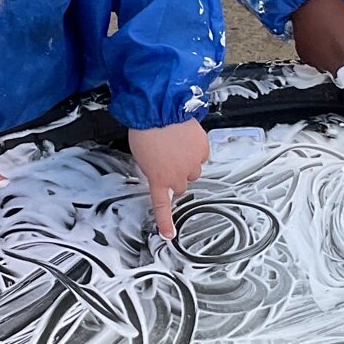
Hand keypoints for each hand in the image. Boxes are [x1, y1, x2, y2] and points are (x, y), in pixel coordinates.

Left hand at [128, 119, 208, 237]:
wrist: (160, 110)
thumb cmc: (146, 130)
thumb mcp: (142, 156)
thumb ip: (153, 169)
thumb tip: (160, 170)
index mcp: (158, 179)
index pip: (162, 206)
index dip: (166, 222)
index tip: (169, 234)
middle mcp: (177, 175)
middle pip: (181, 186)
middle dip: (176, 178)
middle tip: (169, 163)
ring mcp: (192, 163)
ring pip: (193, 171)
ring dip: (187, 164)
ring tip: (176, 147)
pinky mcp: (202, 150)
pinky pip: (201, 155)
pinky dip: (195, 150)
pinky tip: (186, 140)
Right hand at [290, 0, 343, 75]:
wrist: (308, 1)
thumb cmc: (334, 10)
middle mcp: (331, 63)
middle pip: (343, 77)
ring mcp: (317, 61)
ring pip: (328, 70)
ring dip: (332, 62)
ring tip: (331, 44)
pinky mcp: (305, 57)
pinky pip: (316, 62)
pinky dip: (319, 56)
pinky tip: (320, 42)